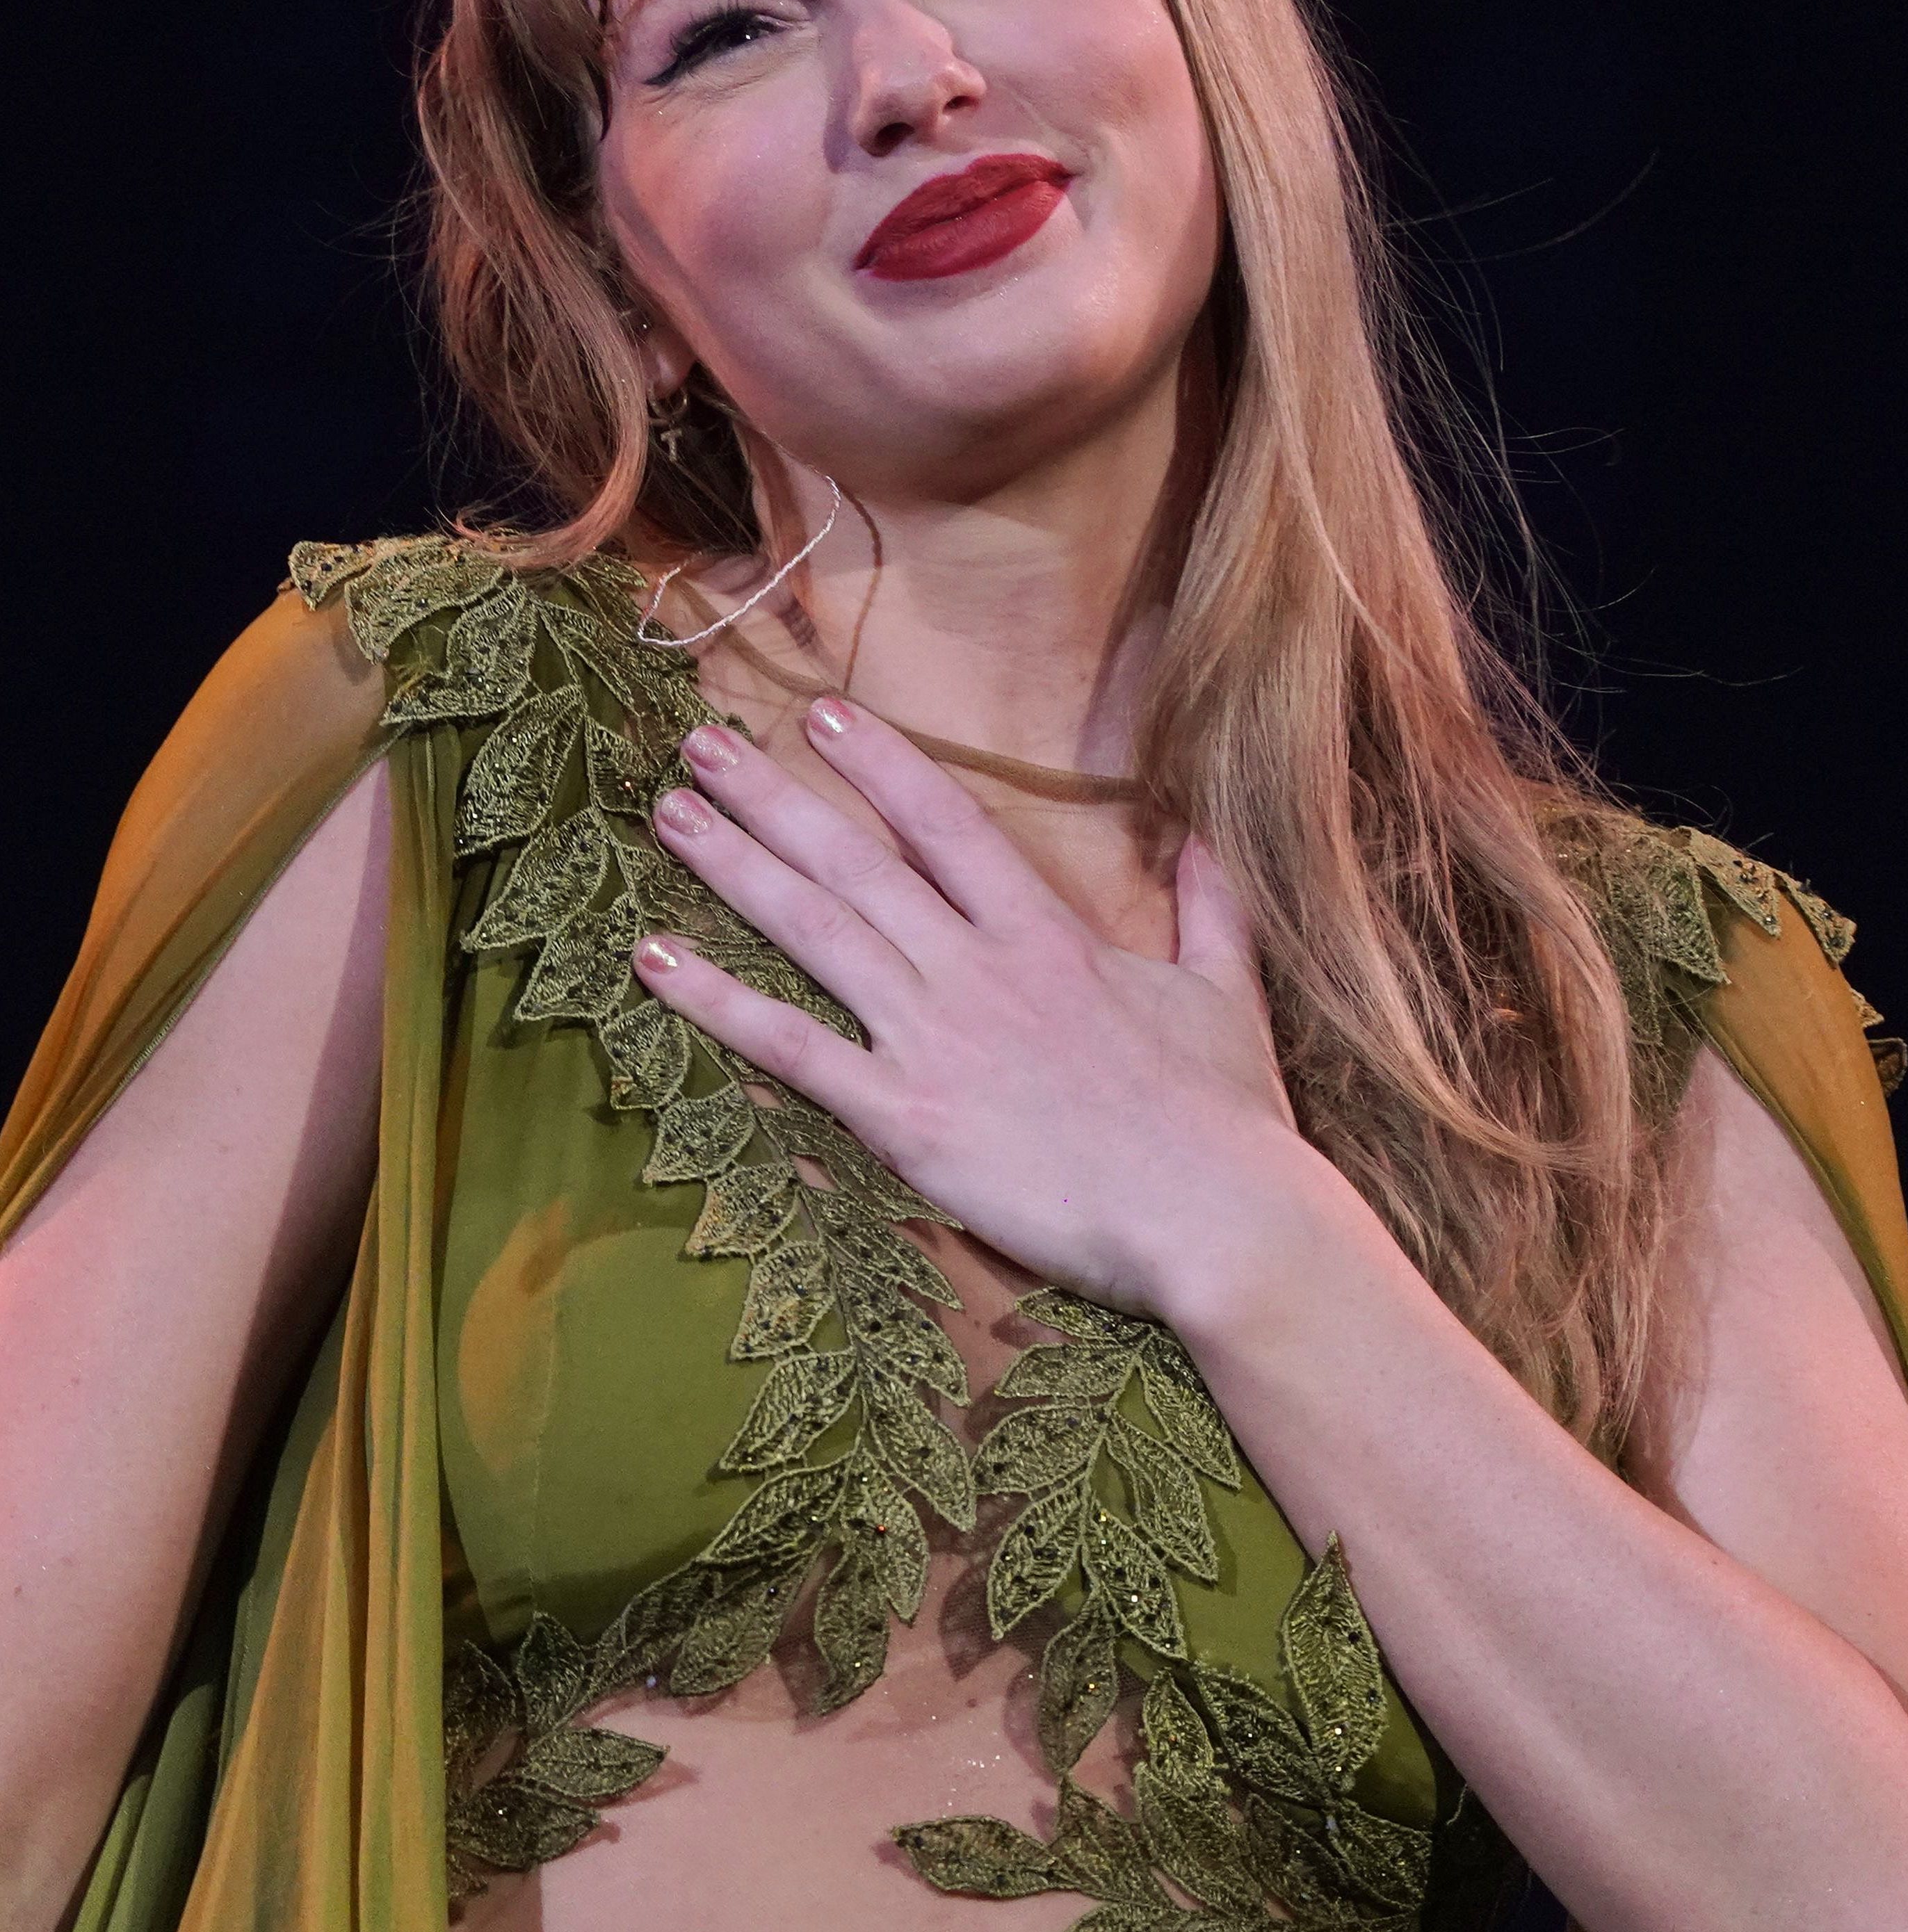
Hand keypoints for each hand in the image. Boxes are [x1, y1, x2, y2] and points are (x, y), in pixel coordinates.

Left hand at [631, 696, 1311, 1318]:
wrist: (1216, 1218)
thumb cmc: (1228, 1119)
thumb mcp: (1226, 994)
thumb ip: (1210, 907)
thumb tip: (1203, 839)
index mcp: (1048, 934)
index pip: (945, 821)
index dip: (878, 762)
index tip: (820, 713)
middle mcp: (977, 968)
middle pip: (855, 861)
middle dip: (773, 795)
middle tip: (701, 745)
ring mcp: (936, 1038)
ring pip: (814, 930)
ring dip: (733, 867)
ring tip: (667, 815)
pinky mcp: (906, 1118)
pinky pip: (792, 1049)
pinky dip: (719, 1002)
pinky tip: (655, 961)